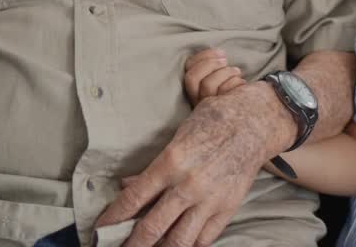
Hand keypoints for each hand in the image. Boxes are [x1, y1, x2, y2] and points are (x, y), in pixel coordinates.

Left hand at [97, 83, 289, 246]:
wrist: (254, 122)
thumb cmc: (213, 121)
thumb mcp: (177, 136)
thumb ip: (153, 167)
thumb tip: (129, 186)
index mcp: (171, 162)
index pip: (133, 199)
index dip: (113, 218)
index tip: (101, 230)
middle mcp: (188, 185)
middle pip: (151, 228)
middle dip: (130, 244)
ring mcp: (209, 200)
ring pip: (178, 241)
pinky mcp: (227, 209)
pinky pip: (203, 239)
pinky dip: (188, 246)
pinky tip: (178, 245)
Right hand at [182, 49, 245, 106]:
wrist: (248, 112)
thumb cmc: (236, 91)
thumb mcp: (223, 78)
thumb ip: (215, 68)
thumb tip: (220, 54)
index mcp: (196, 90)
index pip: (189, 71)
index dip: (202, 57)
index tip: (221, 52)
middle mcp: (198, 100)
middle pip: (192, 78)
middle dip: (210, 63)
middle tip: (225, 61)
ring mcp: (208, 107)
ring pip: (207, 85)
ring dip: (225, 72)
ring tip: (236, 71)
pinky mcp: (221, 111)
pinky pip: (224, 93)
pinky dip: (235, 83)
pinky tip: (242, 84)